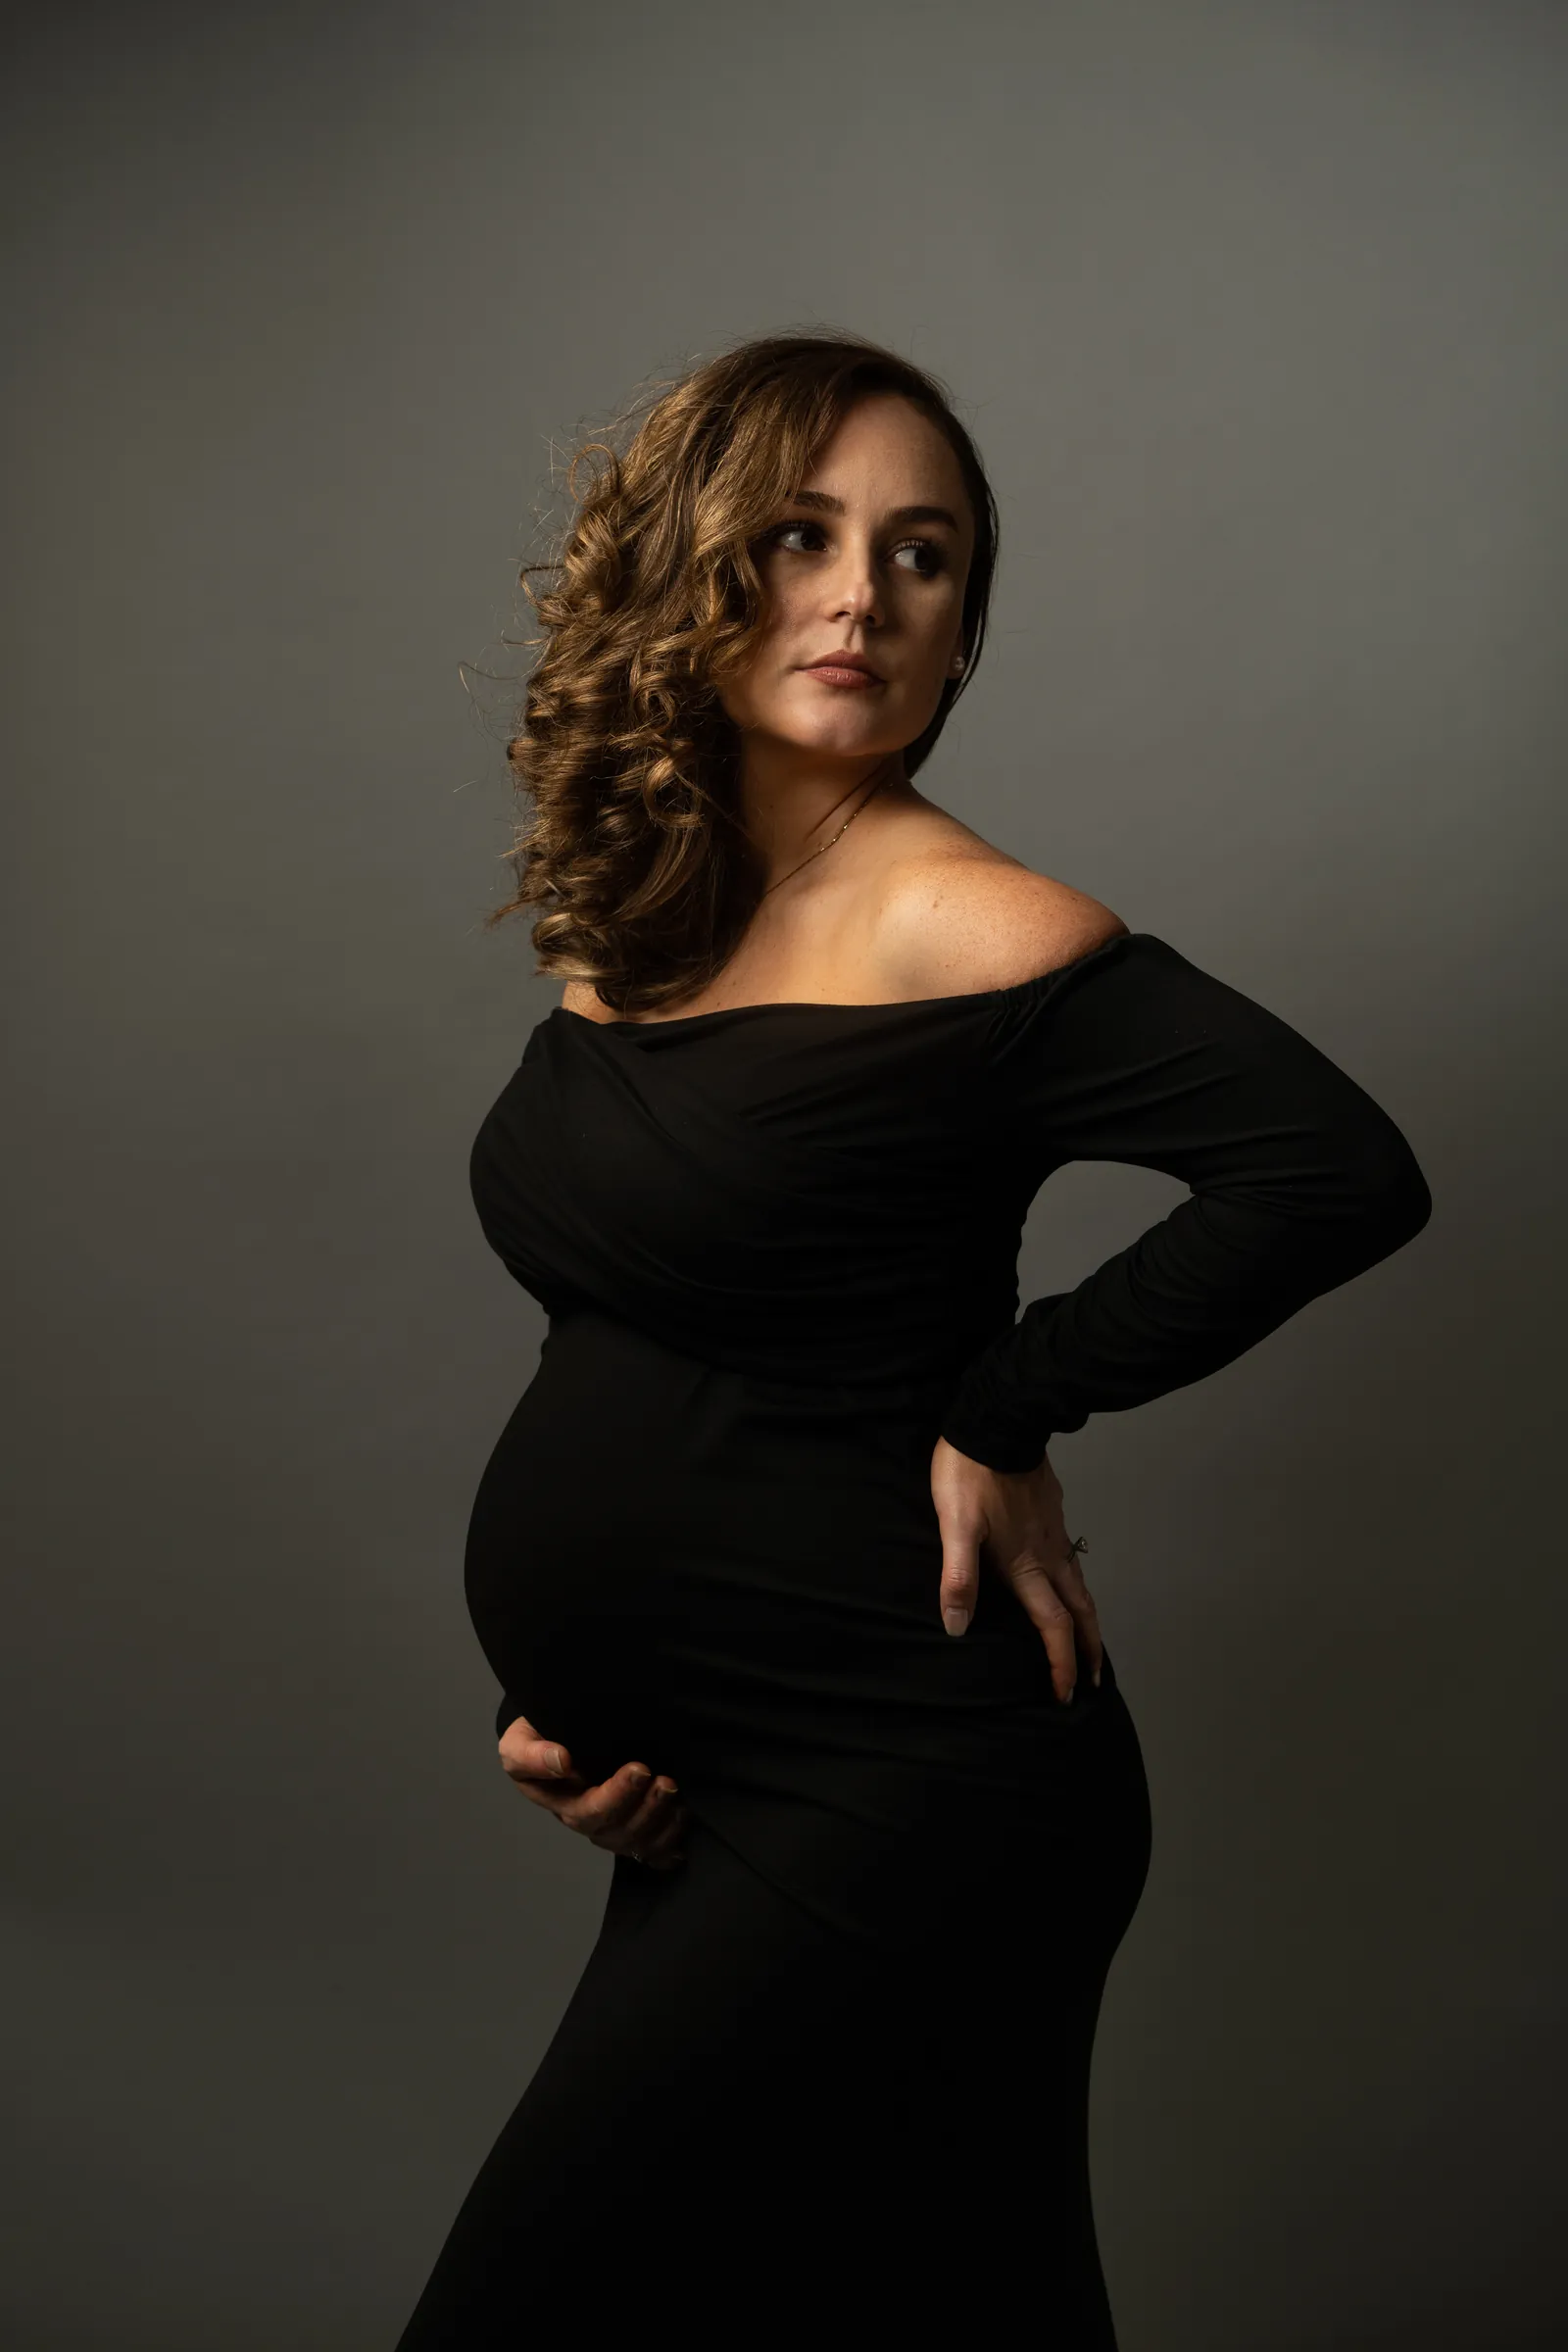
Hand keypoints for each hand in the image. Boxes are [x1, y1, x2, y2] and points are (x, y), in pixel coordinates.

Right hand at [498, 1713, 687, 1869]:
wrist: (555, 1732)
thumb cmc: (538, 1736)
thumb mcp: (519, 1741)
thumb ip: (531, 1754)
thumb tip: (562, 1761)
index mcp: (563, 1803)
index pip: (590, 1812)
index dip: (617, 1797)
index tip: (640, 1769)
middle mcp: (588, 1820)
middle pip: (618, 1832)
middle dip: (647, 1810)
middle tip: (667, 1782)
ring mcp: (611, 1826)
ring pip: (638, 1844)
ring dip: (663, 1826)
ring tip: (680, 1801)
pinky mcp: (633, 1827)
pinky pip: (651, 1853)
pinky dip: (669, 1848)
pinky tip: (682, 1832)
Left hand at [929, 1436, 1102, 1703]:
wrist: (998, 1421)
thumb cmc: (971, 1474)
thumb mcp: (954, 1526)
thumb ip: (958, 1577)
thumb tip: (957, 1628)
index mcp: (1027, 1564)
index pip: (1053, 1626)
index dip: (1061, 1663)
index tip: (1065, 1694)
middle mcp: (1048, 1552)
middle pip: (1080, 1610)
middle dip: (1088, 1648)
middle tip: (1095, 1678)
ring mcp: (1054, 1529)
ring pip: (1079, 1582)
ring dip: (1086, 1616)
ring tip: (1087, 1635)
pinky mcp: (1051, 1509)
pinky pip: (1070, 1555)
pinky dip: (1075, 1581)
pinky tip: (1063, 1574)